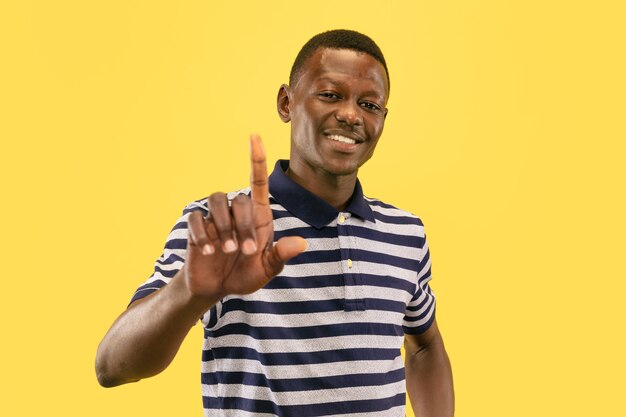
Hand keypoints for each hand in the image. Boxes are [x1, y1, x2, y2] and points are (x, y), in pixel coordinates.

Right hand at [184, 134, 306, 299]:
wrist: (216, 288)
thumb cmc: (245, 274)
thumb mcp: (267, 269)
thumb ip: (281, 256)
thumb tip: (302, 243)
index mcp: (257, 217)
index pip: (257, 182)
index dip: (256, 159)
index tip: (255, 137)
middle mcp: (236, 212)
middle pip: (238, 199)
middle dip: (242, 225)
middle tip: (244, 252)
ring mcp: (215, 219)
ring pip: (216, 200)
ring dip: (223, 226)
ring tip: (226, 251)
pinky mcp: (196, 228)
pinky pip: (196, 218)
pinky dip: (203, 234)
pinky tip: (209, 252)